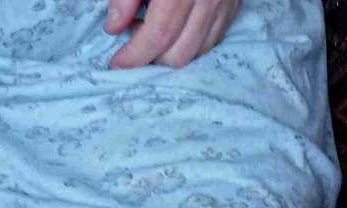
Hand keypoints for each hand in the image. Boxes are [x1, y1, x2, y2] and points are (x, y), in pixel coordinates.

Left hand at [106, 0, 240, 66]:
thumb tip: (114, 26)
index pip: (159, 35)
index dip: (136, 54)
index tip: (116, 62)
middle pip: (180, 51)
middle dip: (152, 58)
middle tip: (131, 42)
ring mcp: (224, 2)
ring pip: (198, 49)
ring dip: (171, 52)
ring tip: (148, 31)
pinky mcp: (232, 2)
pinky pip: (213, 37)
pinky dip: (191, 42)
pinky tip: (173, 28)